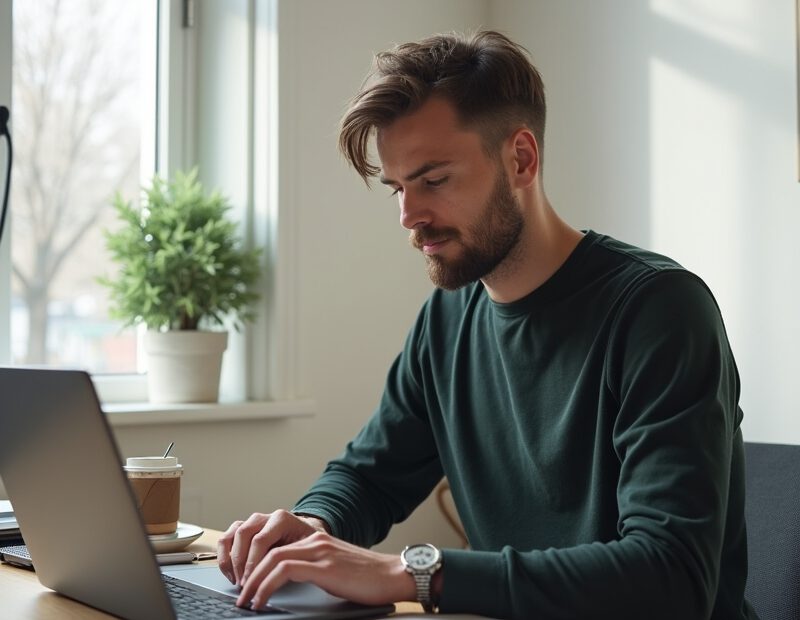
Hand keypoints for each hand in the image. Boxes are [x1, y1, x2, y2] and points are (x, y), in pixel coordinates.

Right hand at [217, 509, 327, 586]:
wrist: (303, 534)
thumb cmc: (305, 544)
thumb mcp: (305, 549)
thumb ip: (290, 558)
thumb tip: (276, 578)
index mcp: (281, 519)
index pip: (260, 539)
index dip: (252, 562)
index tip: (251, 581)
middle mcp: (263, 518)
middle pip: (243, 535)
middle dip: (240, 563)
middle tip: (243, 584)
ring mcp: (250, 522)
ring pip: (231, 536)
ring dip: (229, 561)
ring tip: (236, 581)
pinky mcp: (241, 529)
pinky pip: (225, 540)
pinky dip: (224, 557)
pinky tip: (230, 575)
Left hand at [234, 530, 415, 610]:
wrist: (394, 575)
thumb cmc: (369, 579)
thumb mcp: (336, 570)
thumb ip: (315, 570)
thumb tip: (289, 586)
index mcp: (316, 540)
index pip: (275, 547)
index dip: (255, 566)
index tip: (247, 586)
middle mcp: (315, 541)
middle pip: (267, 550)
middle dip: (247, 574)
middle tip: (239, 596)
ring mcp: (319, 551)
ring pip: (272, 559)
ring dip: (253, 581)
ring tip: (246, 601)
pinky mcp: (324, 566)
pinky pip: (284, 571)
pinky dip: (267, 586)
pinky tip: (262, 600)